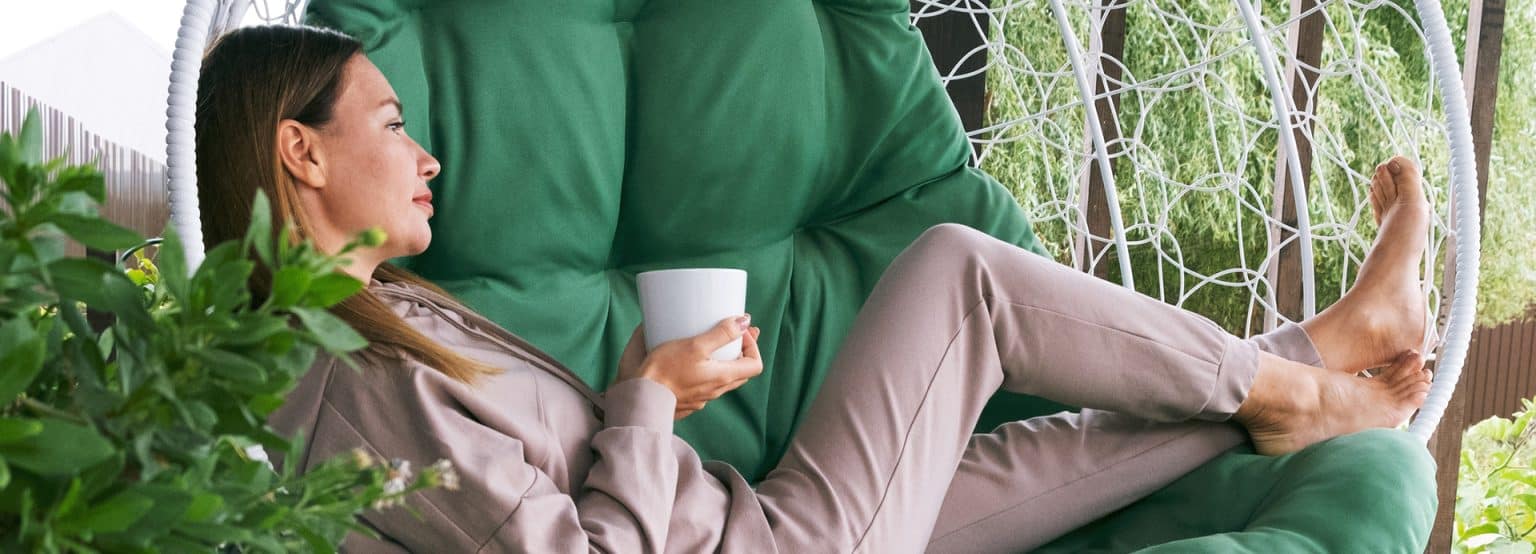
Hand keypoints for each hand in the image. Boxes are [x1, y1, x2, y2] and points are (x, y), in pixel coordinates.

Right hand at [617, 316, 762, 419]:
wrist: (640, 398)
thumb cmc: (665, 370)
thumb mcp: (695, 345)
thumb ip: (722, 334)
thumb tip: (744, 322)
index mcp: (722, 377)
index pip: (755, 365)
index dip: (753, 346)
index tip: (740, 332)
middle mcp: (715, 391)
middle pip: (741, 372)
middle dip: (740, 351)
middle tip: (733, 333)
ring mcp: (702, 398)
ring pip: (722, 379)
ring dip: (723, 362)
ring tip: (712, 345)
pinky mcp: (687, 400)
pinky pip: (704, 385)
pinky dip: (706, 371)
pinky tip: (691, 362)